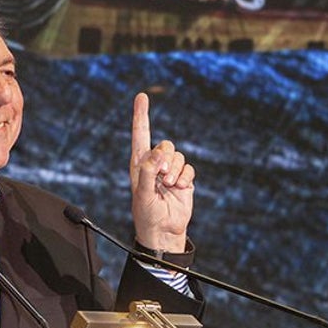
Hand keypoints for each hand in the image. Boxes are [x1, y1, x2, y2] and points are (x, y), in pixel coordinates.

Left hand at [129, 92, 193, 251]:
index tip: (141, 96)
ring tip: (169, 187)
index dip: (141, 115)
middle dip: (166, 159)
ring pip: (178, 156)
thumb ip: (147, 171)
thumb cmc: (147, 215)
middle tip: (162, 177)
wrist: (164, 231)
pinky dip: (185, 178)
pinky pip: (189, 168)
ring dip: (175, 172)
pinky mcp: (184, 179)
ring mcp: (170, 171)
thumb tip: (157, 153)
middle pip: (165, 145)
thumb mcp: (142, 194)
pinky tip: (179, 189)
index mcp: (139, 164)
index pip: (140, 135)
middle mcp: (154, 164)